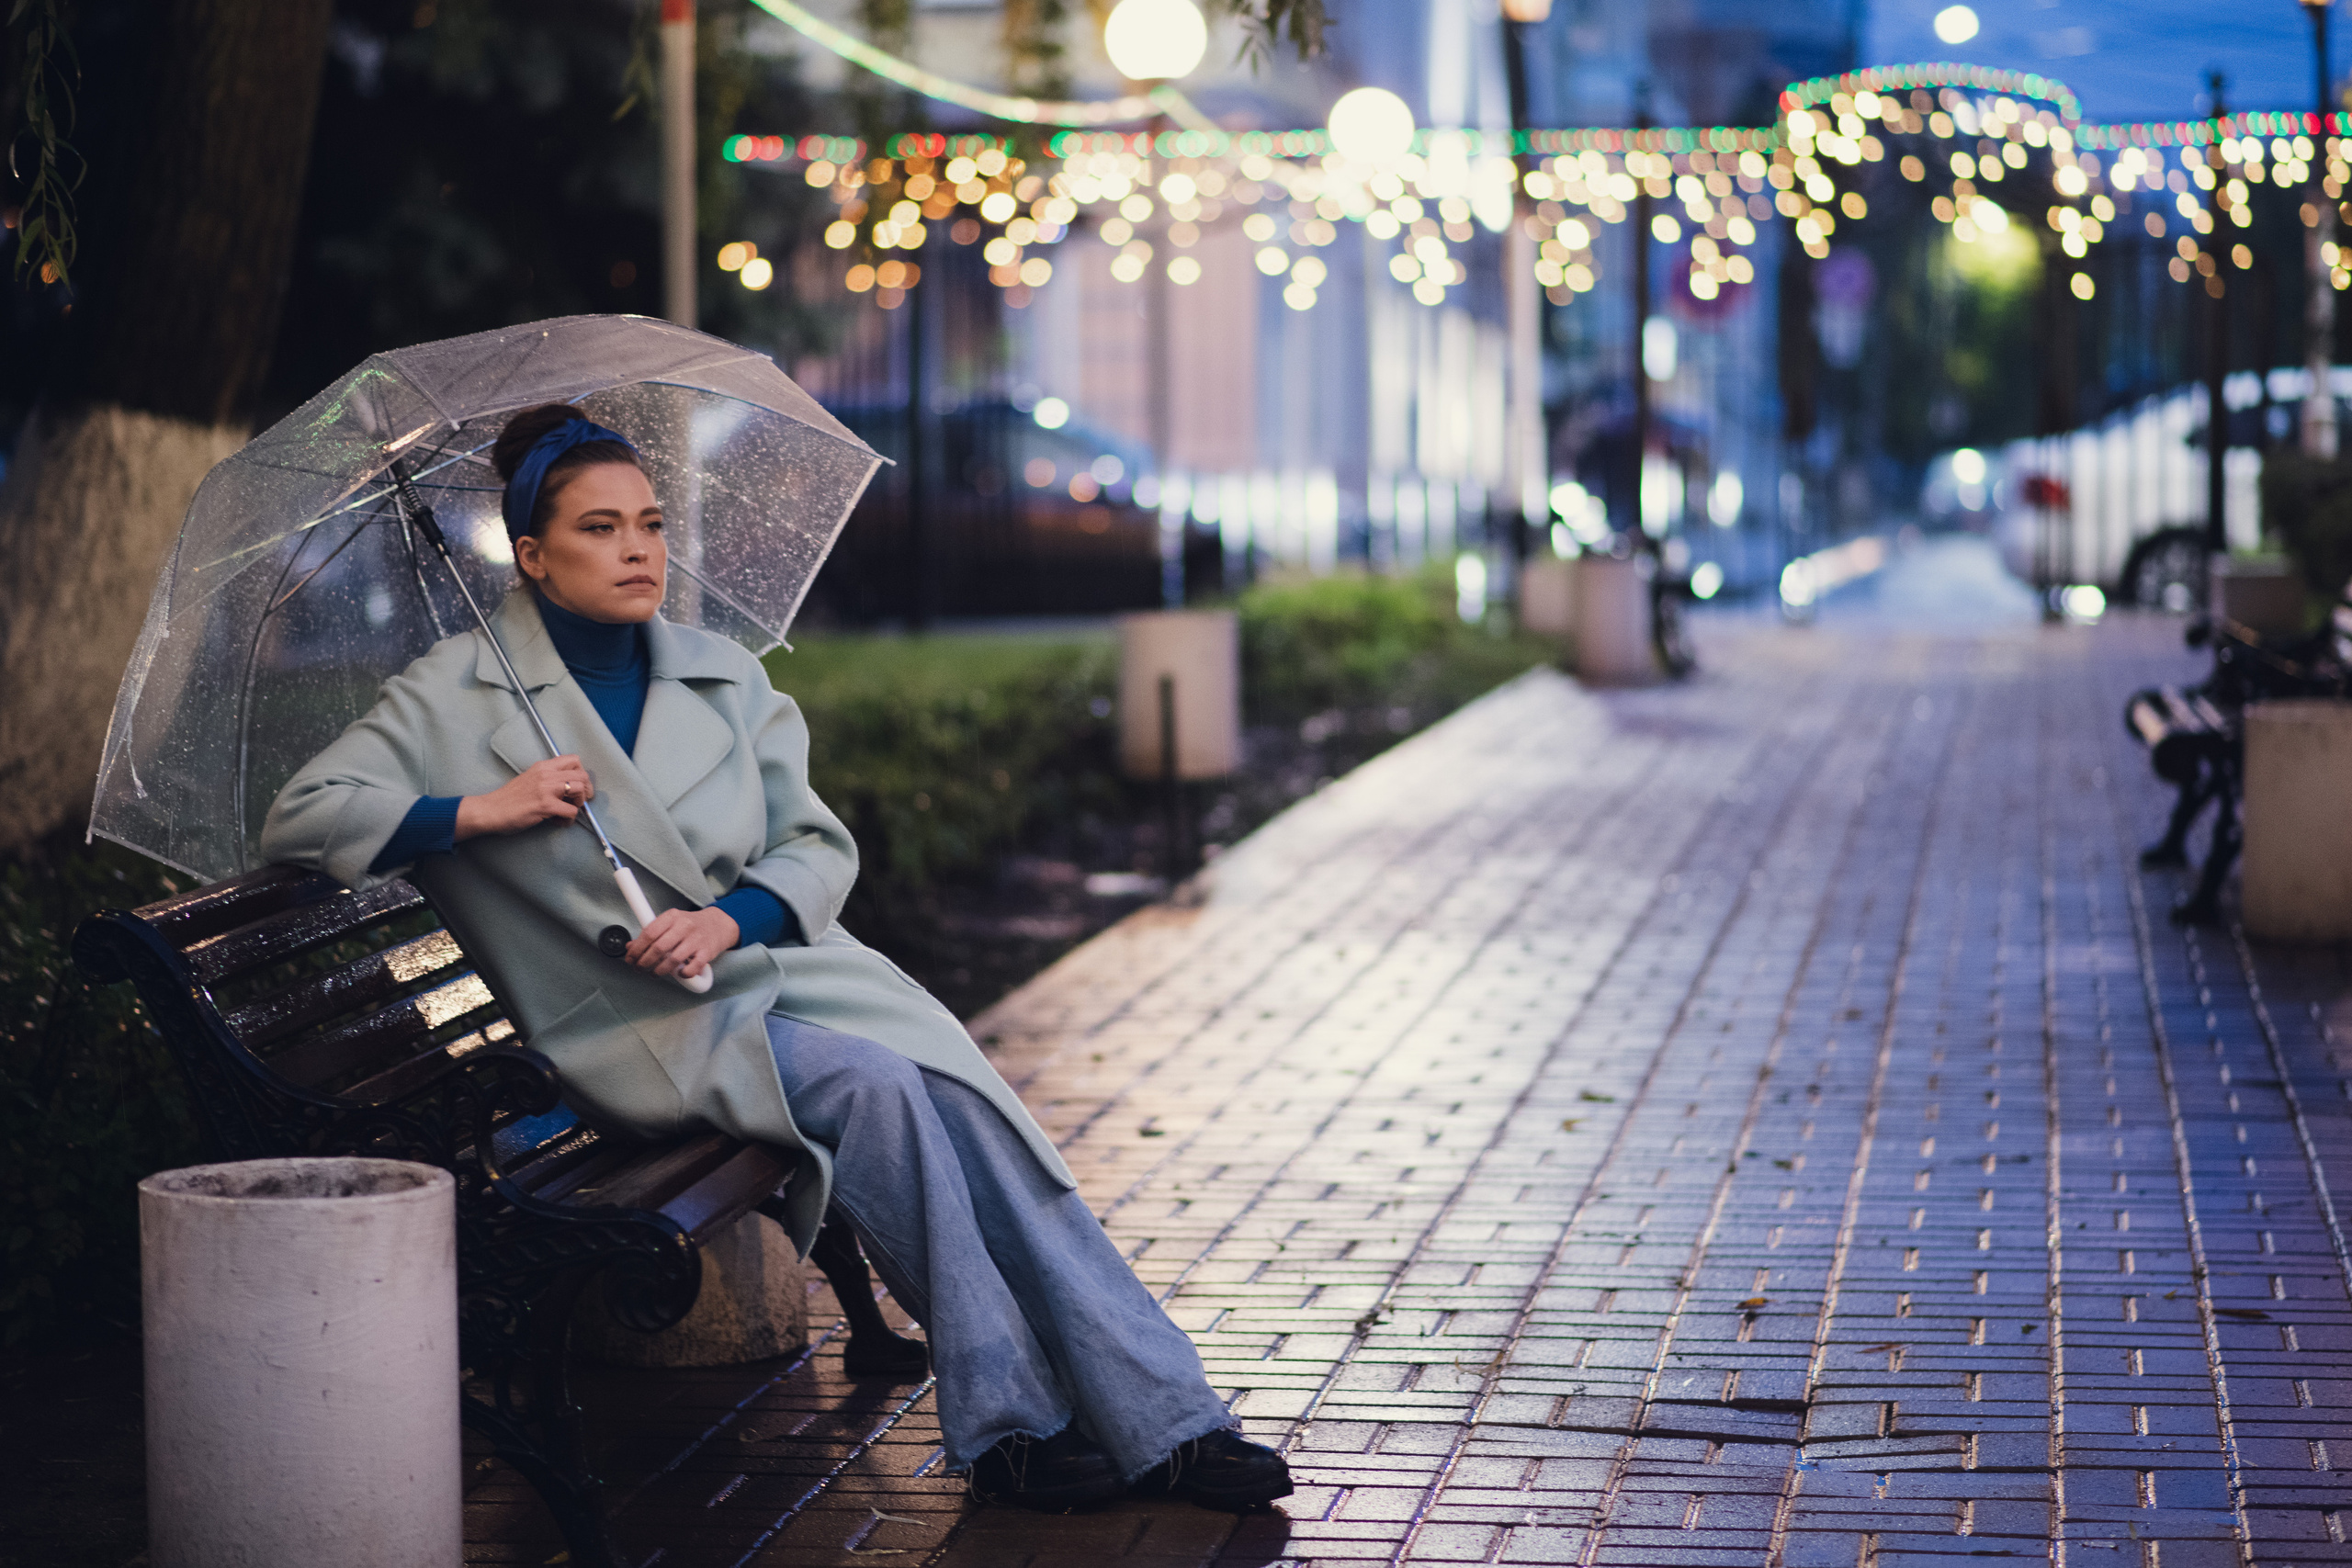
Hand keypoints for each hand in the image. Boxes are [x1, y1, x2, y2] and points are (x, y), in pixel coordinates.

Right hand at [455, 755, 593, 839]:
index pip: (574, 760)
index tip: (578, 786)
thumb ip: (548, 779)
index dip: (581, 774)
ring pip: (580, 790)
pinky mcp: (545, 805)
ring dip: (578, 804)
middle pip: (582, 775)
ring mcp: (546, 789)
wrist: (491, 810)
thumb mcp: (530, 779)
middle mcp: (546, 774)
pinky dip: (568, 820)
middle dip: (586, 790)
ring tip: (566, 811)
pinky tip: (557, 822)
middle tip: (578, 802)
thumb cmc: (510, 799)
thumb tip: (570, 788)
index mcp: (543, 766)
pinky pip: (571, 811)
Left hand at [627, 906, 738, 980]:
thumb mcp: (670, 924)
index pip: (649, 933)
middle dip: (645, 962)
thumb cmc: (689, 926)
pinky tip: (678, 974)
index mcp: (672, 916)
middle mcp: (685, 925)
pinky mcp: (707, 952)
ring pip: (674, 959)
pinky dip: (683, 974)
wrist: (718, 925)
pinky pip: (692, 967)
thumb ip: (651, 934)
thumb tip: (630, 947)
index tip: (630, 958)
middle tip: (640, 969)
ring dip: (660, 970)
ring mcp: (697, 939)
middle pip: (659, 947)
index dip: (636, 949)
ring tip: (655, 973)